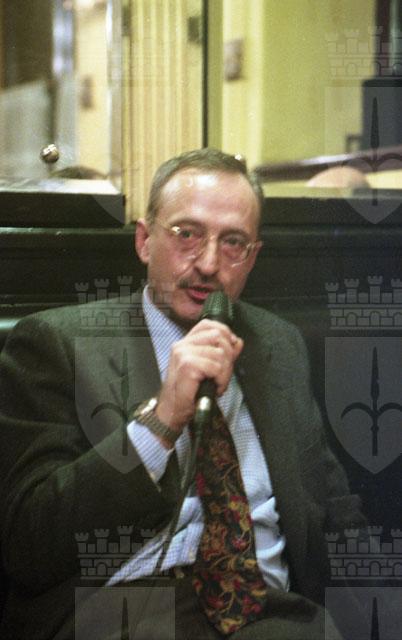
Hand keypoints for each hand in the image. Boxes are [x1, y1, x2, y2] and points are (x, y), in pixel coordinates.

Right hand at [156, 319, 242, 435]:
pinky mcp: (187, 365)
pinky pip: (216, 367)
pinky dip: (220, 380)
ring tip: (216, 383)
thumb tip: (237, 341)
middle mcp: (182, 345)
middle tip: (222, 374)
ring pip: (220, 354)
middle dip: (228, 357)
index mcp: (186, 343)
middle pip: (218, 336)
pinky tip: (213, 387)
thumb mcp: (209, 369)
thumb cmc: (189, 392)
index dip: (224, 333)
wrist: (173, 411)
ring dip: (224, 373)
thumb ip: (224, 353)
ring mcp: (183, 354)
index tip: (229, 348)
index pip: (209, 325)